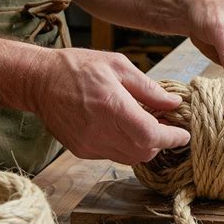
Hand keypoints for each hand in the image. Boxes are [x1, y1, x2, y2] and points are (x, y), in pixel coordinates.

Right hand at [30, 48, 189, 163]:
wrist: (39, 81)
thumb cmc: (79, 67)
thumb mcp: (118, 66)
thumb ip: (148, 88)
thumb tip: (173, 102)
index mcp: (112, 106)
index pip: (151, 135)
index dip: (172, 138)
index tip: (183, 134)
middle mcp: (101, 131)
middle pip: (144, 152)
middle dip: (160, 142)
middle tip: (165, 125)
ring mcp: (90, 144)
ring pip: (130, 158)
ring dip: (144, 146)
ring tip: (144, 126)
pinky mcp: (82, 150)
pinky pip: (113, 155)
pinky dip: (125, 146)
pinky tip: (123, 128)